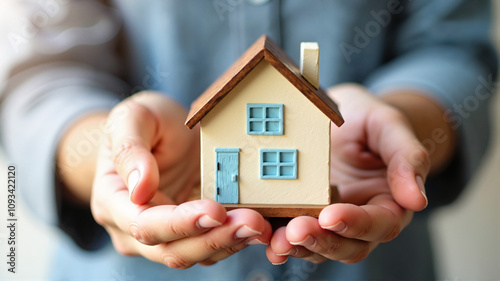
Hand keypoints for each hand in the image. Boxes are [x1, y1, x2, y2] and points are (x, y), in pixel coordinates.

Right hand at [90, 91, 270, 267]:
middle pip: (172, 250)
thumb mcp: (132, 118)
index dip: (180, 222)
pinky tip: (258, 227)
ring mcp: (164, 235)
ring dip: (230, 243)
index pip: (144, 224)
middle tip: (252, 222)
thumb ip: (129, 149)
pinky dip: (235, 239)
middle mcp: (133, 228)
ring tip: (260, 225)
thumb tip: (139, 189)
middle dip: (214, 238)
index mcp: (112, 201)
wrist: (160, 132)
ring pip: (196, 255)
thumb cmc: (144, 123)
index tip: (214, 210)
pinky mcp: (190, 232)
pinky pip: (211, 247)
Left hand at [266, 84, 429, 263]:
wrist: (338, 114)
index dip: (357, 224)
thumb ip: (407, 157)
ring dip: (296, 246)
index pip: (379, 224)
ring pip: (317, 247)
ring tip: (275, 240)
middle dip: (321, 241)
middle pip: (347, 246)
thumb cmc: (367, 119)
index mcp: (388, 202)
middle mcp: (358, 219)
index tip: (332, 215)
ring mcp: (328, 219)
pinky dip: (276, 236)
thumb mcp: (389, 125)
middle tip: (296, 231)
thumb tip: (417, 200)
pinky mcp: (301, 213)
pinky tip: (261, 232)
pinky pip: (290, 232)